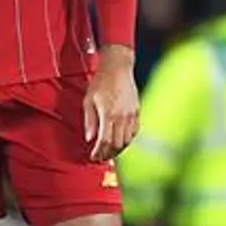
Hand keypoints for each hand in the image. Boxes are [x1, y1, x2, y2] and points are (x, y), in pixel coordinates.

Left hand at [84, 46, 139, 162]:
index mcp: (108, 114)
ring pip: (127, 140)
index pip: (104, 141)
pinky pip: (135, 132)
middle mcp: (122, 116)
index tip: (93, 157)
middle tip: (101, 157)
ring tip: (109, 152)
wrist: (117, 67)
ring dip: (118, 149)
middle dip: (108, 154)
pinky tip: (120, 141)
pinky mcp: (137, 111)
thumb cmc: (100, 82)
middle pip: (117, 144)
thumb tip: (90, 139)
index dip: (99, 152)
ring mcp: (131, 114)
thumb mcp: (88, 100)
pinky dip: (128, 140)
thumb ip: (89, 121)